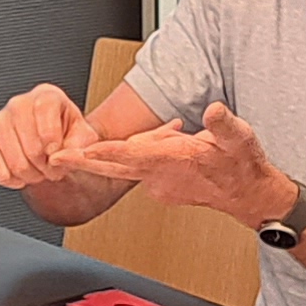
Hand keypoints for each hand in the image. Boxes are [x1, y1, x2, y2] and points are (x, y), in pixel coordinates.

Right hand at [0, 82, 85, 194]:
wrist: (52, 141)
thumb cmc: (67, 135)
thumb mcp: (84, 137)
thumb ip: (79, 146)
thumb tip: (58, 157)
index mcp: (46, 96)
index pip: (45, 115)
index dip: (54, 143)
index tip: (58, 152)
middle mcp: (19, 103)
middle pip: (32, 147)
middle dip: (46, 167)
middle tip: (52, 168)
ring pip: (15, 162)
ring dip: (31, 176)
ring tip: (38, 171)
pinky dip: (11, 180)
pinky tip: (20, 176)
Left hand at [57, 97, 294, 226]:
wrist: (249, 195)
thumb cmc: (242, 166)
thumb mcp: (240, 138)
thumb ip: (224, 124)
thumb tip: (214, 110)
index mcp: (175, 161)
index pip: (135, 155)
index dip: (109, 151)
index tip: (85, 149)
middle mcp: (162, 176)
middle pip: (115, 166)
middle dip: (85, 162)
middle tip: (55, 158)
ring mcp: (160, 185)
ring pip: (132, 161)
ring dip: (127, 149)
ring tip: (150, 136)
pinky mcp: (162, 188)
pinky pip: (143, 168)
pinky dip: (146, 153)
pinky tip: (170, 140)